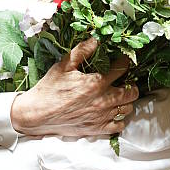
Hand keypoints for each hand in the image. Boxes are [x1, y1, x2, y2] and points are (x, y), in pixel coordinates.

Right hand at [10, 37, 138, 137]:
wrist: (38, 114)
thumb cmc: (50, 89)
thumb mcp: (64, 65)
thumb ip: (82, 51)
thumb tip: (96, 40)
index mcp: (96, 83)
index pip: (122, 69)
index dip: (125, 62)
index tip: (122, 60)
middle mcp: (103, 101)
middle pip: (132, 92)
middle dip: (130, 83)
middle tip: (123, 79)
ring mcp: (102, 117)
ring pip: (128, 108)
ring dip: (126, 100)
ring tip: (117, 94)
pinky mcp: (97, 129)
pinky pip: (119, 125)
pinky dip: (119, 118)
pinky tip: (111, 111)